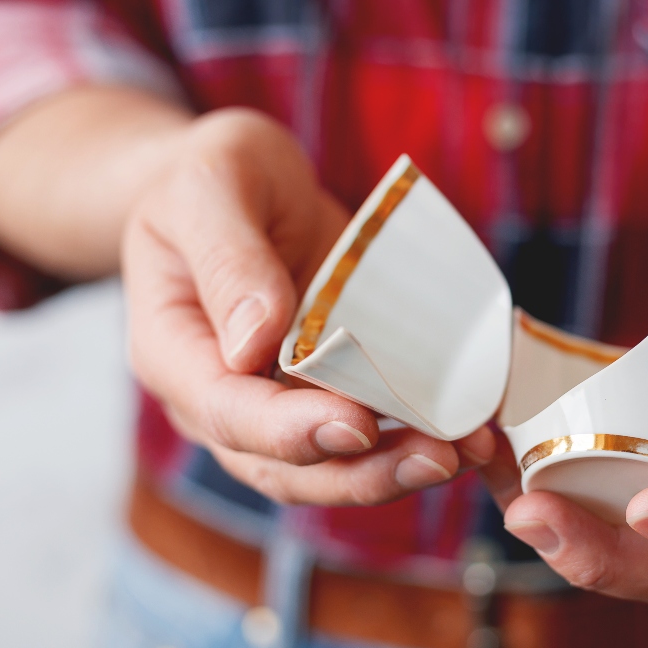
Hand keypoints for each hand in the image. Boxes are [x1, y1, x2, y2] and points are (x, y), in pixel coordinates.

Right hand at [122, 109, 493, 503]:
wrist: (238, 185)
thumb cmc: (208, 175)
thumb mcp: (210, 185)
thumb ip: (227, 257)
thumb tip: (255, 343)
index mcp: (175, 350)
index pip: (226, 411)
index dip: (289, 431)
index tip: (356, 425)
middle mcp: (221, 396)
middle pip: (283, 465)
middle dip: (362, 472)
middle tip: (438, 458)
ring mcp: (277, 401)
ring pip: (331, 464)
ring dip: (398, 468)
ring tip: (468, 452)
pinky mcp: (328, 390)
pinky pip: (369, 430)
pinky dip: (418, 435)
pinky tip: (472, 429)